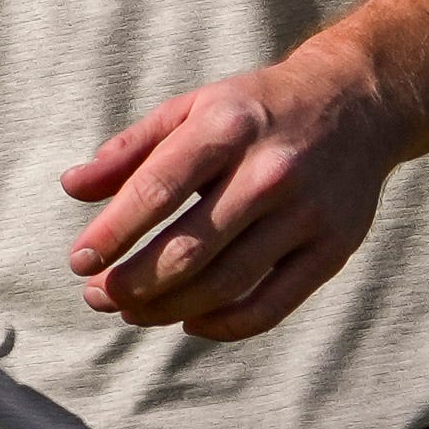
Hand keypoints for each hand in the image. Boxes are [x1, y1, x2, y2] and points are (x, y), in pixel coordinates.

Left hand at [61, 41, 405, 341]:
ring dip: (169, 308)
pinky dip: (225, 325)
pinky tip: (189, 321)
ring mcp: (306, 213)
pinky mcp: (334, 249)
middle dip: (134, 281)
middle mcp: (269, 170)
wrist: (356, 103)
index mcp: (226, 126)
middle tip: (97, 297)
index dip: (114, 231)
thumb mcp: (191, 107)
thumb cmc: (254, 110)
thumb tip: (71, 188)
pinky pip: (272, 305)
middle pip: (190, 246)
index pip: (158, 189)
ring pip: (226, 283)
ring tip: (130, 312)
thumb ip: (130, 149)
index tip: (79, 262)